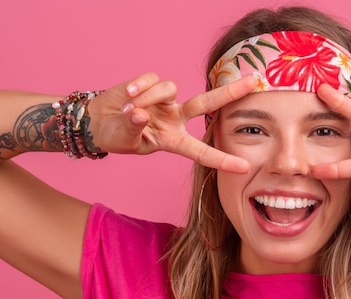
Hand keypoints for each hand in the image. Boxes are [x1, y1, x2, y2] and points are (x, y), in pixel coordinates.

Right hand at [88, 72, 256, 172]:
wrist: (98, 121)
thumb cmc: (118, 136)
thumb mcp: (126, 140)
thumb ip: (133, 128)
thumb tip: (140, 113)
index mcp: (174, 140)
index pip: (201, 151)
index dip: (222, 160)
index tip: (245, 167)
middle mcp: (176, 119)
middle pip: (206, 103)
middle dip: (229, 92)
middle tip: (253, 82)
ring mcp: (165, 101)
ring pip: (169, 88)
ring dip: (147, 98)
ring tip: (127, 109)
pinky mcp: (151, 84)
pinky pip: (151, 79)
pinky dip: (138, 87)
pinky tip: (126, 95)